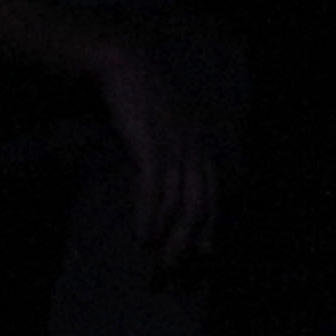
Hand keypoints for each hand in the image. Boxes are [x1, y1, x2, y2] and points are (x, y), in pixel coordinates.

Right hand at [88, 32, 226, 284]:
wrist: (124, 65)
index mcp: (200, 143)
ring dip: (169, 236)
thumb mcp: (163, 130)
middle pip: (199, 204)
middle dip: (188, 240)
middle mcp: (194, 146)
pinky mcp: (152, 143)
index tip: (204, 256)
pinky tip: (142, 235)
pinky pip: (154, 187)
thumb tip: (162, 199)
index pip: (211, 194)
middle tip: (174, 270)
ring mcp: (175, 145)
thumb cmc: (141, 100)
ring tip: (157, 261)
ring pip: (179, 201)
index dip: (209, 226)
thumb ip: (169, 159)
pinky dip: (149, 214)